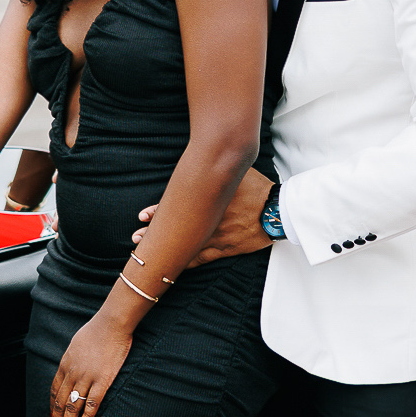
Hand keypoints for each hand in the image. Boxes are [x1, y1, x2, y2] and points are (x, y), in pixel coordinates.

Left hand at [48, 311, 131, 416]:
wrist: (111, 324)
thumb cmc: (96, 330)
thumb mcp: (76, 344)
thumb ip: (72, 358)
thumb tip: (71, 366)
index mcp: (65, 364)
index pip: (55, 390)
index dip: (52, 406)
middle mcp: (72, 373)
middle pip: (61, 401)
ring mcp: (87, 377)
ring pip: (73, 405)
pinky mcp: (103, 380)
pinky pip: (92, 402)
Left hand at [133, 168, 272, 266]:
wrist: (278, 212)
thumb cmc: (259, 189)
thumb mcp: (237, 171)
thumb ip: (220, 165)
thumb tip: (208, 148)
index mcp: (210, 200)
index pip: (178, 206)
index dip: (158, 212)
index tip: (143, 215)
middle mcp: (210, 220)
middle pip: (177, 228)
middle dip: (155, 234)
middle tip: (137, 237)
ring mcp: (217, 237)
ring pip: (186, 246)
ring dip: (167, 251)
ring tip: (146, 255)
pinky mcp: (226, 249)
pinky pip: (202, 258)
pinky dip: (187, 262)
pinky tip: (174, 267)